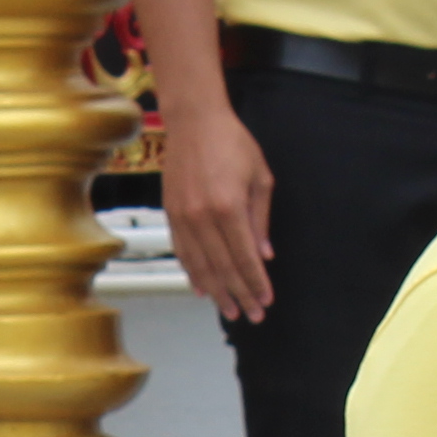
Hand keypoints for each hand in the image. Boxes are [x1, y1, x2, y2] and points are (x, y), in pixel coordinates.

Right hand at [162, 95, 276, 322]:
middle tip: (251, 316)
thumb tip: (263, 256)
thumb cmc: (232, 143)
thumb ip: (260, 219)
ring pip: (200, 266)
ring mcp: (183, 217)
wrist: (194, 121)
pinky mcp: (171, 214)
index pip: (245, 258)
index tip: (265, 301)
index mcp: (230, 208)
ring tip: (229, 311)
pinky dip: (193, 273)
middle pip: (223, 268)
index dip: (256, 283)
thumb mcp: (259, 177)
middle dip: (239, 295)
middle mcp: (203, 217)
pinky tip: (202, 289)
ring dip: (216, 292)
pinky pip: (182, 252)